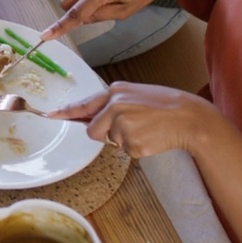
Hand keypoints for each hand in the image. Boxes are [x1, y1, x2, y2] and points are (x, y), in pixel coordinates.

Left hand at [48, 82, 222, 158]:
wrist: (191, 117)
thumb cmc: (166, 106)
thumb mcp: (136, 96)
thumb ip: (114, 104)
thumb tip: (92, 118)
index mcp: (115, 91)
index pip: (84, 104)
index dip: (66, 113)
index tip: (50, 115)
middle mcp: (115, 105)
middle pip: (93, 130)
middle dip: (106, 134)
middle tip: (131, 128)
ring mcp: (123, 124)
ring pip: (111, 142)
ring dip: (125, 141)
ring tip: (146, 129)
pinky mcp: (132, 142)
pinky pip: (127, 151)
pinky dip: (138, 148)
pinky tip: (152, 137)